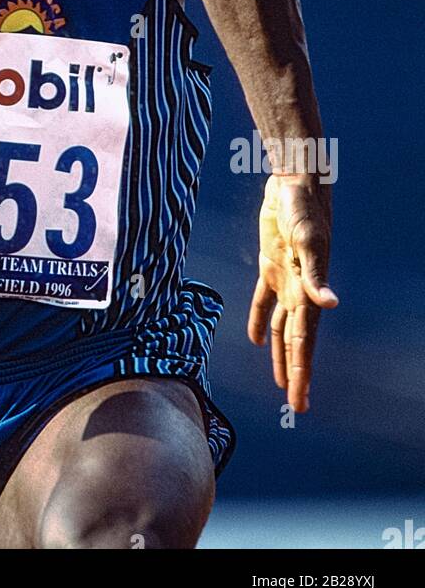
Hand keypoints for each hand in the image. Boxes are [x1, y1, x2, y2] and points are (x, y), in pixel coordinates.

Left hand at [247, 173, 338, 412]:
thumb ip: (315, 274)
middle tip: (296, 405)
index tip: (300, 402)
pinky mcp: (270, 265)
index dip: (302, 373)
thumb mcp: (308, 239)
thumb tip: (331, 305)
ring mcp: (284, 279)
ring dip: (280, 354)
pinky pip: (263, 301)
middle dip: (295, 374)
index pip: (304, 342)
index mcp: (308, 292)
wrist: (293, 182)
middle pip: (296, 343)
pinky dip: (260, 321)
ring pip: (281, 327)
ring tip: (281, 382)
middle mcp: (299, 291)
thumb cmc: (303, 209)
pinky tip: (257, 340)